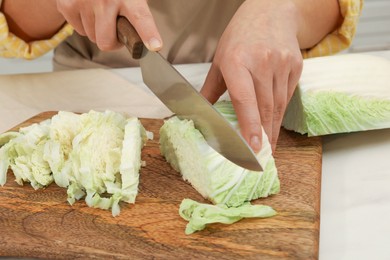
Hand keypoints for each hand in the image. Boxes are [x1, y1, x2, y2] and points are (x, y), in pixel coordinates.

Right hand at [56, 0, 161, 50]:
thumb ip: (137, 15)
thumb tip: (150, 42)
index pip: (141, 18)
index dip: (148, 34)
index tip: (154, 46)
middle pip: (106, 42)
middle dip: (111, 42)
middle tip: (116, 31)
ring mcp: (84, 2)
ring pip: (92, 37)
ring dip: (98, 30)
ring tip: (101, 13)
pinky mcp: (67, 4)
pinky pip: (79, 30)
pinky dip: (84, 24)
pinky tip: (89, 10)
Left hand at [200, 0, 302, 152]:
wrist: (271, 11)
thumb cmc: (241, 35)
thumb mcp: (220, 59)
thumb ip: (210, 88)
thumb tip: (199, 112)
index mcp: (238, 61)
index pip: (245, 100)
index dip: (249, 125)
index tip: (252, 146)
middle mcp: (262, 63)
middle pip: (264, 107)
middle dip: (264, 136)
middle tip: (261, 157)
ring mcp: (282, 64)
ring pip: (278, 105)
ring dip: (273, 129)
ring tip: (269, 147)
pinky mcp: (295, 66)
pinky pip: (287, 96)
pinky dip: (280, 113)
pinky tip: (274, 125)